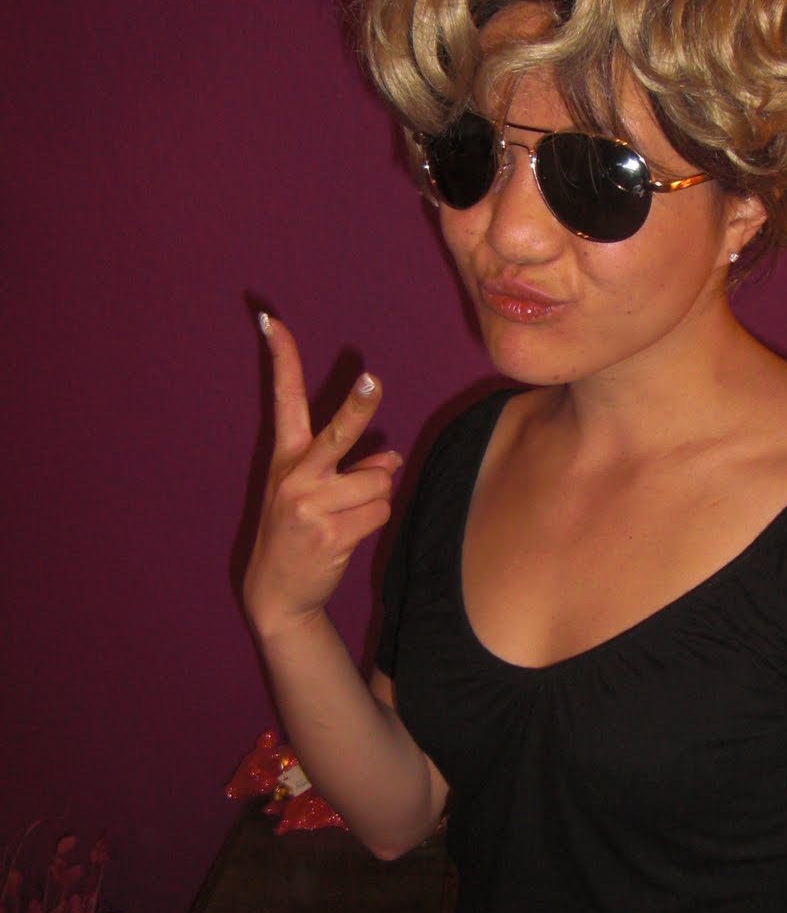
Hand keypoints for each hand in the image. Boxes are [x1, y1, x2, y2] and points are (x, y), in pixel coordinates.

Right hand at [243, 314, 401, 636]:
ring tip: (346, 516)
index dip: (282, 359)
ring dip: (374, 497)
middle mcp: (295, 477)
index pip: (283, 399)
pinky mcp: (331, 533)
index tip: (271, 320)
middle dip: (359, 407)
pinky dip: (374, 520)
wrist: (276, 592)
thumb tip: (388, 460)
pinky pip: (380, 511)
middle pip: (337, 434)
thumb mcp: (312, 493)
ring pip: (377, 482)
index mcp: (285, 458)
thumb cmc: (301, 531)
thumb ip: (350, 467)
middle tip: (374, 379)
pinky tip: (348, 534)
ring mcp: (311, 505)